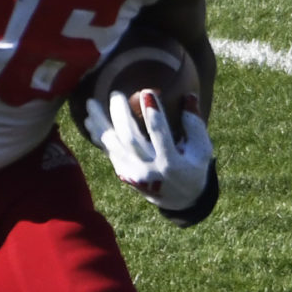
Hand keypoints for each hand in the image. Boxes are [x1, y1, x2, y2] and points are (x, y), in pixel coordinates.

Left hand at [84, 89, 213, 211]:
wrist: (180, 199)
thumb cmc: (193, 167)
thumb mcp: (201, 149)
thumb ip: (195, 124)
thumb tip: (188, 95)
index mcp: (172, 165)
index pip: (161, 137)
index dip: (153, 114)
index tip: (146, 92)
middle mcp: (150, 172)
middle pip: (130, 140)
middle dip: (120, 115)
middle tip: (116, 93)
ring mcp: (134, 175)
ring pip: (113, 146)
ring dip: (100, 124)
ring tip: (90, 103)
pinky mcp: (124, 175)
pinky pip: (108, 152)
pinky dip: (98, 135)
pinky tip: (90, 120)